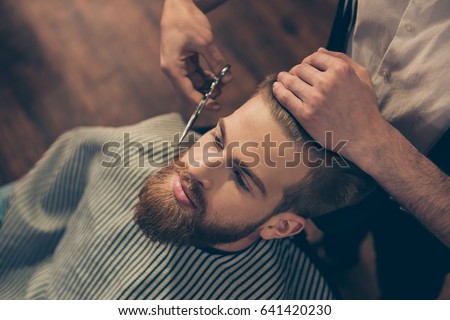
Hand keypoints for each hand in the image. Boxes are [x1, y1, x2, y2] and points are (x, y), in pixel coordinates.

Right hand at [160, 0, 231, 108]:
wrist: (179, 5)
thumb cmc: (186, 21)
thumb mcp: (205, 42)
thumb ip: (216, 62)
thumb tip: (227, 79)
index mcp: (172, 67)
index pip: (187, 92)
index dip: (201, 102)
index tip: (216, 106)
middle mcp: (173, 69)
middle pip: (190, 90)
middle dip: (206, 93)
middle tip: (222, 91)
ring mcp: (178, 65)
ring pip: (194, 82)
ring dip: (208, 84)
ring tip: (222, 82)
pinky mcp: (184, 60)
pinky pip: (196, 73)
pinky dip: (207, 75)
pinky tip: (218, 75)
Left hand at [273, 48, 390, 164]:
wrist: (364, 137)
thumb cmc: (365, 106)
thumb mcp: (362, 77)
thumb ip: (343, 59)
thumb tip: (319, 50)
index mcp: (341, 70)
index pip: (314, 57)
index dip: (308, 61)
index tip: (305, 67)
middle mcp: (327, 82)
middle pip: (301, 68)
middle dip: (297, 71)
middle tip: (293, 75)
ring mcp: (315, 99)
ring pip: (291, 81)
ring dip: (284, 78)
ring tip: (281, 78)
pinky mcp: (305, 115)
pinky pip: (285, 98)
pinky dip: (278, 90)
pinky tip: (276, 87)